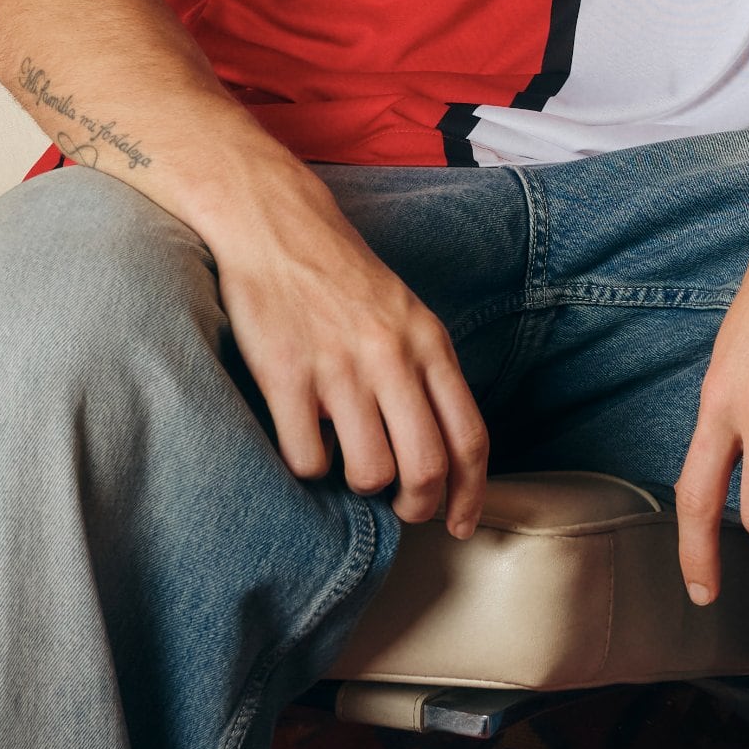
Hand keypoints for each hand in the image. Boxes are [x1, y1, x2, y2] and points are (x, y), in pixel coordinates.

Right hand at [212, 175, 488, 533]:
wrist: (276, 224)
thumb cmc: (343, 277)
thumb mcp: (408, 314)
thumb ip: (427, 375)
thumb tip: (443, 455)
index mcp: (429, 343)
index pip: (469, 437)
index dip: (471, 494)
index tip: (462, 524)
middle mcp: (391, 356)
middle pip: (426, 467)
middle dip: (417, 506)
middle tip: (401, 509)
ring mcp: (337, 366)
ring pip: (368, 472)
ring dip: (359, 487)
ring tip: (347, 464)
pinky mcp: (285, 374)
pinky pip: (308, 457)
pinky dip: (309, 466)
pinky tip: (306, 441)